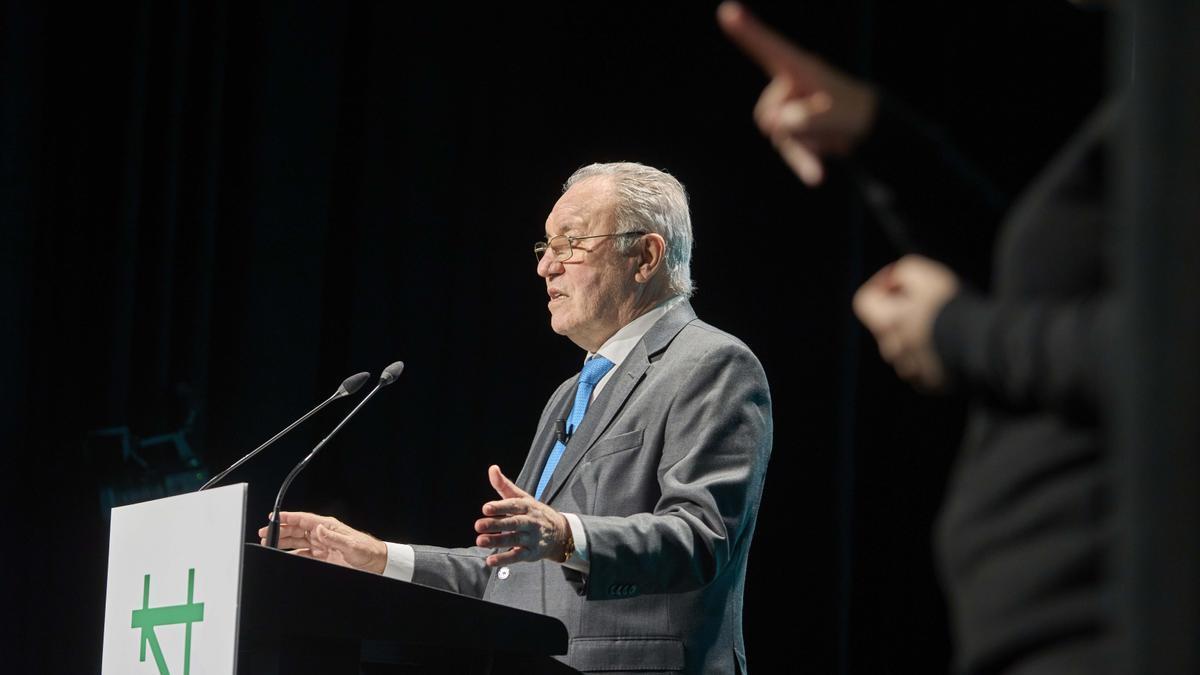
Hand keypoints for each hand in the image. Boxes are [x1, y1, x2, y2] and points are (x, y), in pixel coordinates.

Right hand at [257, 511, 387, 573]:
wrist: (375, 563)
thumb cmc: (366, 550)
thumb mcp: (351, 544)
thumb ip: (333, 537)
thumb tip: (318, 529)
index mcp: (328, 527)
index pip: (304, 519)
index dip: (288, 517)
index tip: (274, 517)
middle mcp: (322, 534)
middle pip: (296, 530)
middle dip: (280, 530)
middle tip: (264, 533)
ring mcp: (321, 546)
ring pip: (297, 542)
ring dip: (283, 542)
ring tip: (269, 544)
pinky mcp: (322, 557)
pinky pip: (303, 554)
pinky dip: (292, 554)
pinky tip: (284, 556)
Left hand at [474, 465, 570, 566]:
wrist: (559, 533)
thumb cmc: (533, 512)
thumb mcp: (522, 497)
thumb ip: (504, 485)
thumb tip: (492, 468)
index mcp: (527, 506)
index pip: (514, 505)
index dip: (500, 506)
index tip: (485, 508)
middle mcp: (530, 522)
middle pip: (514, 523)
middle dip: (496, 524)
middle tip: (478, 525)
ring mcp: (531, 538)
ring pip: (514, 539)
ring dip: (497, 541)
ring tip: (480, 541)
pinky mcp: (531, 553)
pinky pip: (517, 556)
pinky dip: (504, 559)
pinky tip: (490, 561)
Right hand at [718, 1, 877, 185]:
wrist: (868, 128)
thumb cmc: (854, 110)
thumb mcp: (836, 112)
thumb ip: (807, 117)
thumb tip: (778, 124)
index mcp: (798, 68)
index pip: (769, 48)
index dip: (748, 31)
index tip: (728, 11)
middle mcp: (787, 87)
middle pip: (768, 112)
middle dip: (793, 124)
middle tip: (827, 121)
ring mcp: (787, 112)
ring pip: (778, 135)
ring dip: (807, 141)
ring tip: (833, 134)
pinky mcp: (792, 133)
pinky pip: (790, 153)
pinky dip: (804, 164)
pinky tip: (818, 179)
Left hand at [853, 255, 959, 390]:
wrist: (984, 346)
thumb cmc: (951, 309)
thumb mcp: (926, 274)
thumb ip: (904, 271)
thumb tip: (896, 281)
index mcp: (886, 323)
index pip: (865, 301)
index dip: (880, 286)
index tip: (900, 282)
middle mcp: (892, 350)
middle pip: (886, 326)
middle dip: (903, 312)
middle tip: (930, 304)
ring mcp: (910, 370)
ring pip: (906, 349)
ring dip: (919, 336)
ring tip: (946, 326)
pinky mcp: (930, 384)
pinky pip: (924, 367)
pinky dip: (933, 356)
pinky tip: (953, 345)